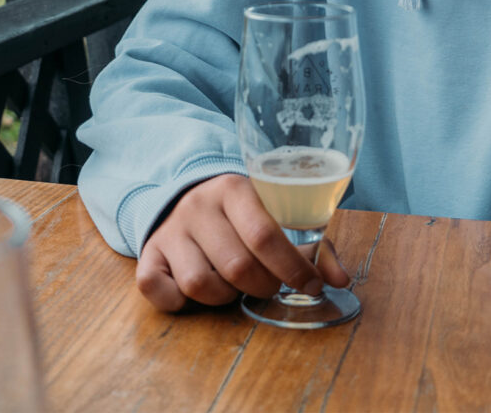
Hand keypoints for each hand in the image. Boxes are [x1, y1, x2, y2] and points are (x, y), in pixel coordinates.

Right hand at [135, 173, 349, 311]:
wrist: (185, 194)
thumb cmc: (241, 214)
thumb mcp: (275, 214)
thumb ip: (312, 245)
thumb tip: (341, 280)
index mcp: (234, 189)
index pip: (264, 233)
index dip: (292, 268)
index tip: (311, 286)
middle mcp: (199, 206)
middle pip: (237, 265)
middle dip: (263, 286)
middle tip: (269, 284)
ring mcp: (171, 230)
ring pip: (200, 283)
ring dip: (225, 296)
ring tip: (233, 283)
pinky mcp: (148, 254)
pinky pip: (157, 290)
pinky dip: (177, 301)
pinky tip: (193, 291)